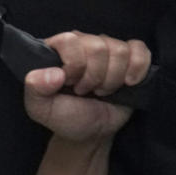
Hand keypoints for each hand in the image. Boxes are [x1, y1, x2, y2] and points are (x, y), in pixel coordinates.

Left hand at [24, 32, 151, 142]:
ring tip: (100, 91)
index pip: (70, 41)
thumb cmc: (64, 117)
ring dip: (112, 79)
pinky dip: (136, 69)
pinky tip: (127, 84)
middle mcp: (82, 43)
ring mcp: (107, 48)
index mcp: (57, 50)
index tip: (69, 84)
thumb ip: (35, 89)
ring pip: (119, 51)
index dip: (74, 66)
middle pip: (98, 46)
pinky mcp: (130, 56)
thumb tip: (54, 74)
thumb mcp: (40, 109)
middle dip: (93, 77)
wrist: (90, 132)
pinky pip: (140, 50)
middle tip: (85, 91)